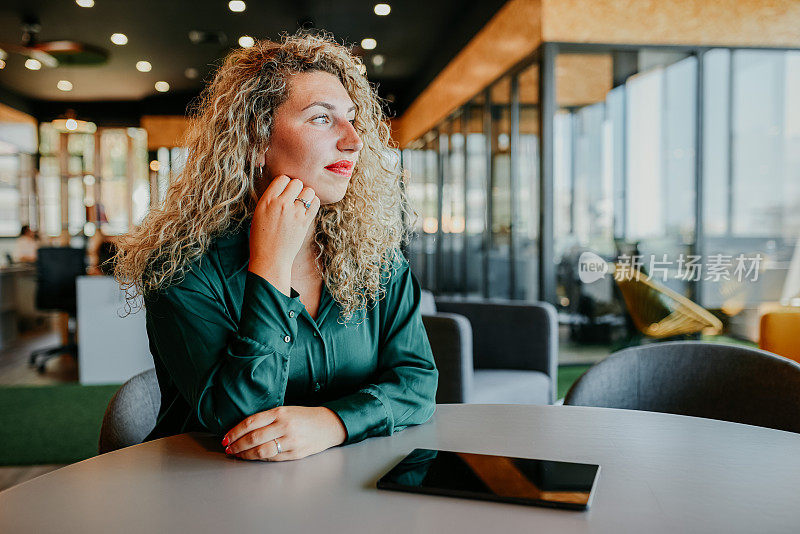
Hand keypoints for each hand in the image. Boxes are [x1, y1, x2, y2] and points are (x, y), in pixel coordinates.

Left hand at [222, 406, 346, 461]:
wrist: (329, 425)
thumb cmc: (305, 417)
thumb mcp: (286, 410)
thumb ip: (267, 419)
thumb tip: (243, 431)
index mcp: (280, 412)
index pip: (250, 422)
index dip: (235, 432)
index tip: (226, 438)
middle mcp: (285, 426)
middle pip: (253, 438)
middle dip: (237, 445)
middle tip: (228, 449)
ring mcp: (291, 441)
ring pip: (261, 450)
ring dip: (245, 454)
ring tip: (237, 455)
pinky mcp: (296, 453)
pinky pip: (272, 458)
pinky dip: (259, 459)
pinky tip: (253, 457)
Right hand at [248, 175, 320, 294]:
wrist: (270, 258)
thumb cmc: (261, 238)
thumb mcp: (259, 214)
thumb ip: (271, 199)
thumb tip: (284, 187)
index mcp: (267, 200)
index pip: (282, 178)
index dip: (285, 184)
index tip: (285, 192)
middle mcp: (281, 204)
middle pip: (297, 182)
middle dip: (296, 188)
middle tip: (293, 199)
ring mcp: (294, 213)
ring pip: (308, 190)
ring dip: (306, 195)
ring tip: (301, 203)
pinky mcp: (305, 222)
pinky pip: (316, 203)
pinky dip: (313, 203)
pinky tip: (308, 209)